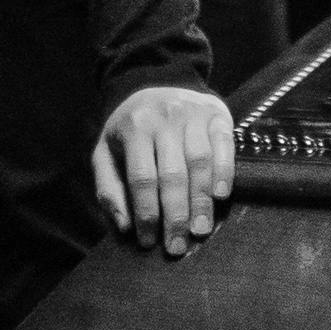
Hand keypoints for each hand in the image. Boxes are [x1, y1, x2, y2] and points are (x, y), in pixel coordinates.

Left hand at [91, 84, 235, 256]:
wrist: (155, 83)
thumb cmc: (130, 129)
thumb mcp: (106, 153)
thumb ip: (109, 189)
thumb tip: (124, 226)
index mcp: (134, 128)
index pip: (141, 178)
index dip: (146, 213)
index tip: (149, 241)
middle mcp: (164, 118)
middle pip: (172, 174)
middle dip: (175, 215)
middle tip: (178, 246)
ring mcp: (193, 114)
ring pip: (199, 162)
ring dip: (201, 200)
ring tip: (200, 230)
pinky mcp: (217, 114)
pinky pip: (224, 145)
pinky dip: (224, 171)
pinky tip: (220, 196)